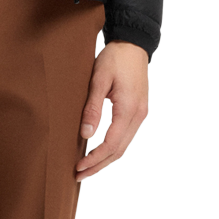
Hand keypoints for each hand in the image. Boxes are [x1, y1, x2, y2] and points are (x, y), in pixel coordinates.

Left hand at [76, 41, 148, 178]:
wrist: (134, 43)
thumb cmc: (115, 58)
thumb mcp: (99, 79)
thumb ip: (92, 107)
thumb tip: (86, 134)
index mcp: (129, 109)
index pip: (112, 144)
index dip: (95, 159)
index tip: (78, 167)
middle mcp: (138, 115)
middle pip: (119, 151)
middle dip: (99, 166)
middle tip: (78, 175)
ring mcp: (140, 114)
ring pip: (124, 146)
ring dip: (106, 159)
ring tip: (86, 168)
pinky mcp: (138, 111)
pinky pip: (126, 136)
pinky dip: (112, 148)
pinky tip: (99, 151)